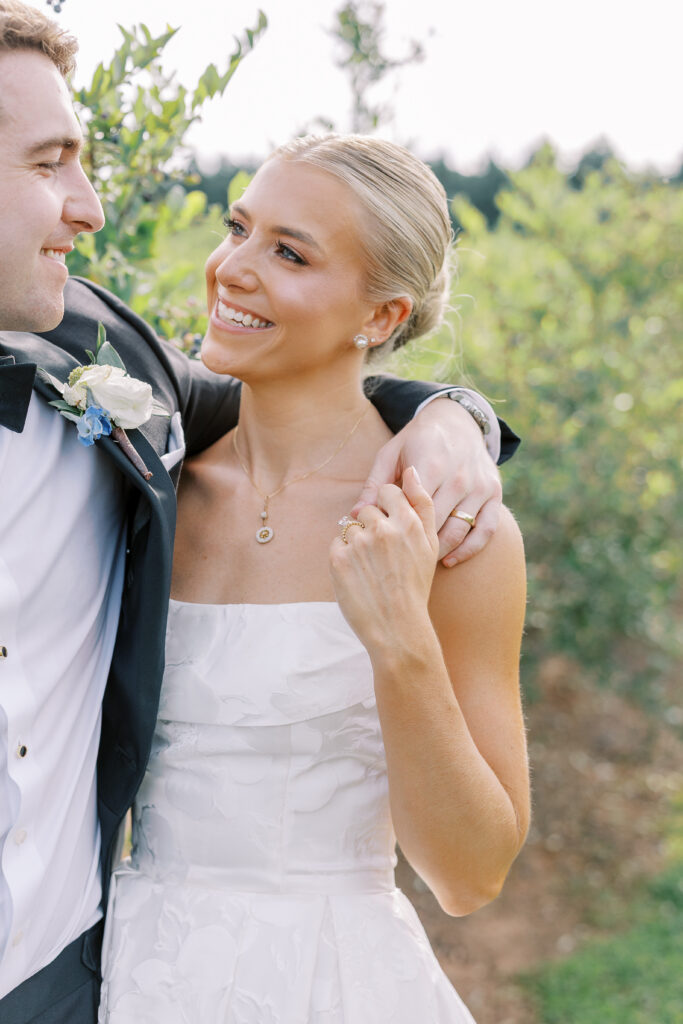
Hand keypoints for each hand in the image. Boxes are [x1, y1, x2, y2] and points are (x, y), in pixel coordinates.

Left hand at [331, 468, 437, 654]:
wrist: (398, 627)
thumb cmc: (415, 585)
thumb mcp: (429, 544)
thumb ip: (422, 504)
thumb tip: (411, 470)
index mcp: (409, 523)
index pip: (388, 492)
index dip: (387, 507)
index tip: (390, 527)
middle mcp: (384, 528)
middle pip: (367, 510)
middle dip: (372, 527)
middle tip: (383, 556)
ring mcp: (359, 543)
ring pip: (351, 526)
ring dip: (357, 542)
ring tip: (371, 568)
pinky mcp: (338, 558)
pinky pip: (336, 544)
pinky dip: (343, 557)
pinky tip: (358, 576)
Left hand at [351, 398, 501, 565]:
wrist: (456, 419)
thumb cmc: (416, 440)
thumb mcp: (390, 455)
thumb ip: (374, 485)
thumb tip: (354, 515)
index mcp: (430, 465)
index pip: (412, 509)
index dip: (397, 529)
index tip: (384, 543)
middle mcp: (458, 477)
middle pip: (435, 523)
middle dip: (416, 544)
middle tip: (398, 559)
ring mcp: (479, 486)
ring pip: (459, 530)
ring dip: (440, 550)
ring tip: (420, 562)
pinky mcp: (494, 494)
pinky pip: (486, 529)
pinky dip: (470, 549)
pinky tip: (450, 560)